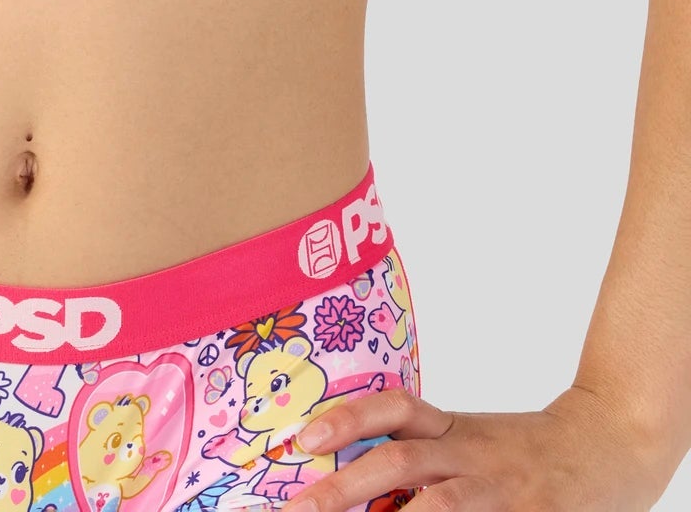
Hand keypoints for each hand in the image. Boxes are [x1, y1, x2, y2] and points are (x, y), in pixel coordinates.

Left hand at [286, 382, 669, 510]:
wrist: (609, 445)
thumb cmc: (526, 449)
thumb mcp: (473, 437)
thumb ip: (424, 451)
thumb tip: (348, 475)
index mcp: (453, 429)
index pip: (394, 408)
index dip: (347, 419)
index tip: (303, 438)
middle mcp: (471, 454)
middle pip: (399, 463)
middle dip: (343, 488)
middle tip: (299, 508)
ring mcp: (500, 491)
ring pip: (439, 507)